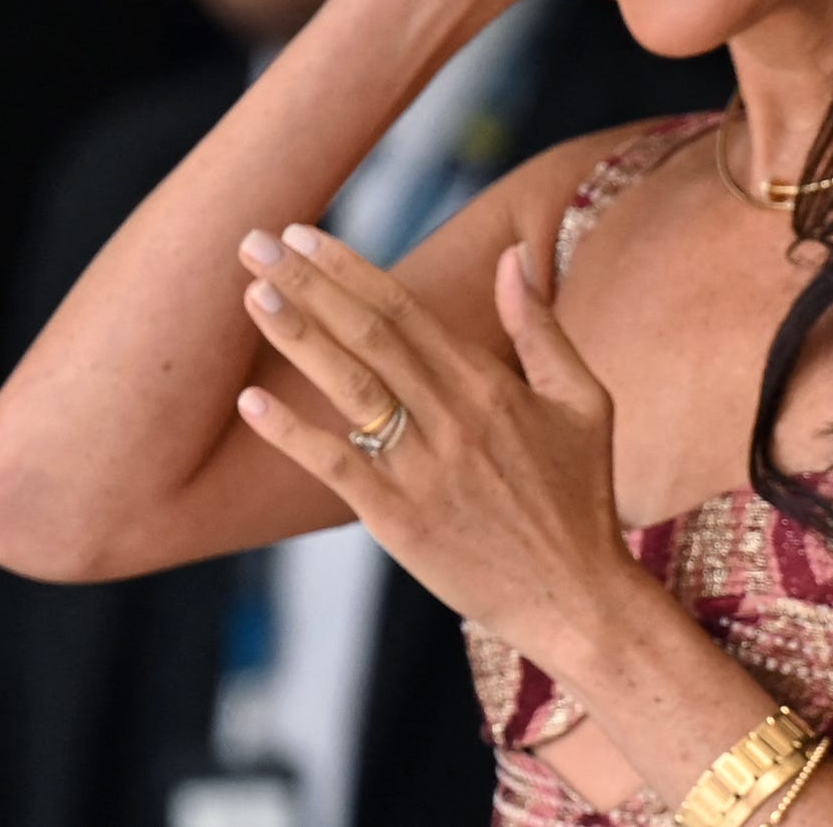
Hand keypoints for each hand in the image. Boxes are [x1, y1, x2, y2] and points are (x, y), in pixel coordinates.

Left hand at [231, 225, 655, 660]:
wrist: (576, 597)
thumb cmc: (582, 497)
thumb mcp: (583, 401)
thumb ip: (541, 328)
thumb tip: (512, 256)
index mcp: (489, 383)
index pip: (404, 308)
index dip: (349, 267)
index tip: (304, 234)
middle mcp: (451, 417)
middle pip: (366, 333)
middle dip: (306, 283)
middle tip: (253, 243)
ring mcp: (421, 469)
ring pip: (346, 386)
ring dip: (295, 336)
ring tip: (250, 295)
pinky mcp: (398, 520)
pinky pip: (334, 466)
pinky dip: (290, 432)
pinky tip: (249, 401)